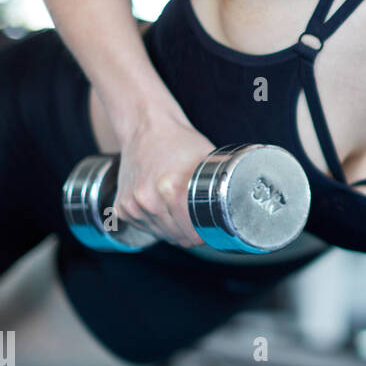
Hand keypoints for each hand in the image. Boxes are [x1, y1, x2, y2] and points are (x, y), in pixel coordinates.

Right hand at [112, 111, 214, 248]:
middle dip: (192, 234)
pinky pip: (145, 228)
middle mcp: (148, 200)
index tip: (213, 229)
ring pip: (162, 234)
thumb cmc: (179, 142)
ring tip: (183, 211)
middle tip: (201, 221)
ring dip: (174, 230)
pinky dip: (156, 224)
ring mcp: (132, 205)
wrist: (145, 128)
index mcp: (170, 189)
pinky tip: (165, 208)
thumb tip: (242, 201)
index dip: (207, 233)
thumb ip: (221, 183)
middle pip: (178, 237)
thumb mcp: (208, 159)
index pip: (192, 233)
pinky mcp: (122, 207)